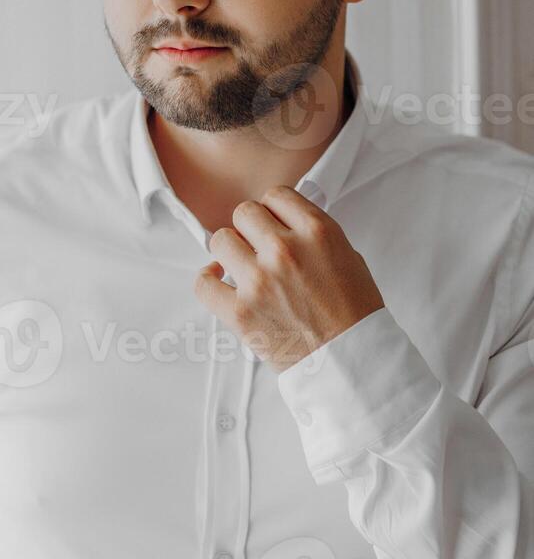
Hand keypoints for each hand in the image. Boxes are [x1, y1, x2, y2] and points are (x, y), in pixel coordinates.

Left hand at [194, 185, 384, 372]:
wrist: (351, 363)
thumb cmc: (354, 313)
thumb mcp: (348, 256)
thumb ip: (313, 232)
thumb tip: (284, 217)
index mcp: (317, 232)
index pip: (276, 195)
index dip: (274, 209)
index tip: (274, 223)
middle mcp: (285, 250)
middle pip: (244, 213)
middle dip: (251, 228)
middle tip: (259, 246)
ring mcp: (259, 281)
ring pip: (221, 239)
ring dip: (231, 251)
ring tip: (243, 265)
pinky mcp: (240, 312)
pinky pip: (203, 283)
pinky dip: (208, 279)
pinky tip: (219, 278)